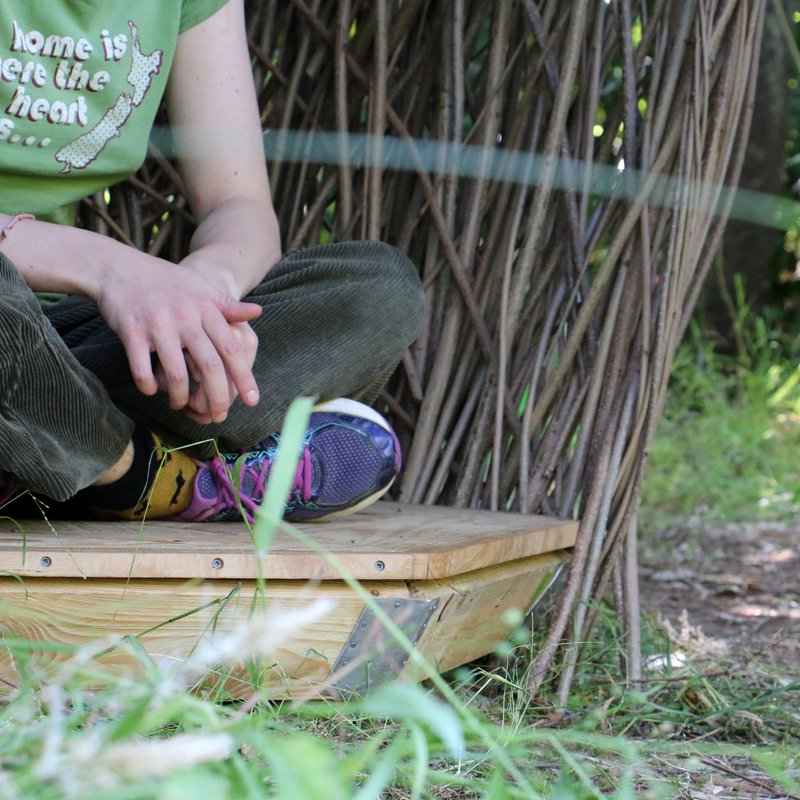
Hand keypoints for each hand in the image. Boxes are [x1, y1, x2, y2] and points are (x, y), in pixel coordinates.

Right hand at [95, 253, 261, 422]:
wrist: (118, 268)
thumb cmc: (165, 282)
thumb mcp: (200, 288)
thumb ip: (227, 306)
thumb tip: (258, 312)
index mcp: (206, 308)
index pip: (231, 348)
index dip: (244, 377)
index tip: (253, 400)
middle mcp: (185, 317)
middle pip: (209, 366)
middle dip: (217, 396)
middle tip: (218, 415)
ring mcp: (158, 325)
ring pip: (177, 374)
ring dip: (180, 397)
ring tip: (181, 405)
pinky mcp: (131, 332)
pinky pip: (142, 369)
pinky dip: (148, 386)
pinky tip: (152, 391)